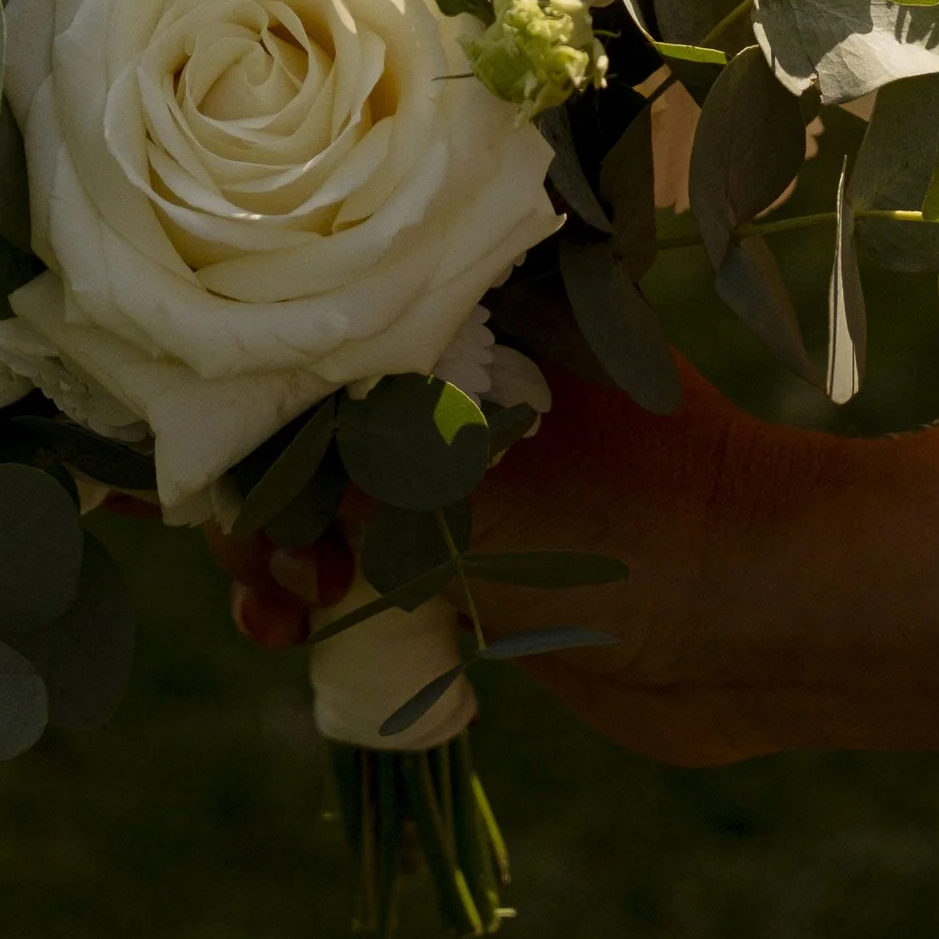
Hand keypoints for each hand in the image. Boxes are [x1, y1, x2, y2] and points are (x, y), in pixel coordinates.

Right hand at [202, 359, 843, 764]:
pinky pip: (364, 570)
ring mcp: (466, 472)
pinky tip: (293, 628)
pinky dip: (320, 599)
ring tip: (278, 606)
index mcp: (474, 309)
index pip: (316, 322)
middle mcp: (461, 377)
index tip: (182, 443)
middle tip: (262, 554)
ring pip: (323, 503)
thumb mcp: (453, 479)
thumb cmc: (627, 517)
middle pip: (302, 419)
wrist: (756, 626)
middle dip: (255, 489)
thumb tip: (207, 464)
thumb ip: (331, 463)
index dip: (240, 381)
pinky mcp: (475, 561)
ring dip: (276, 554)